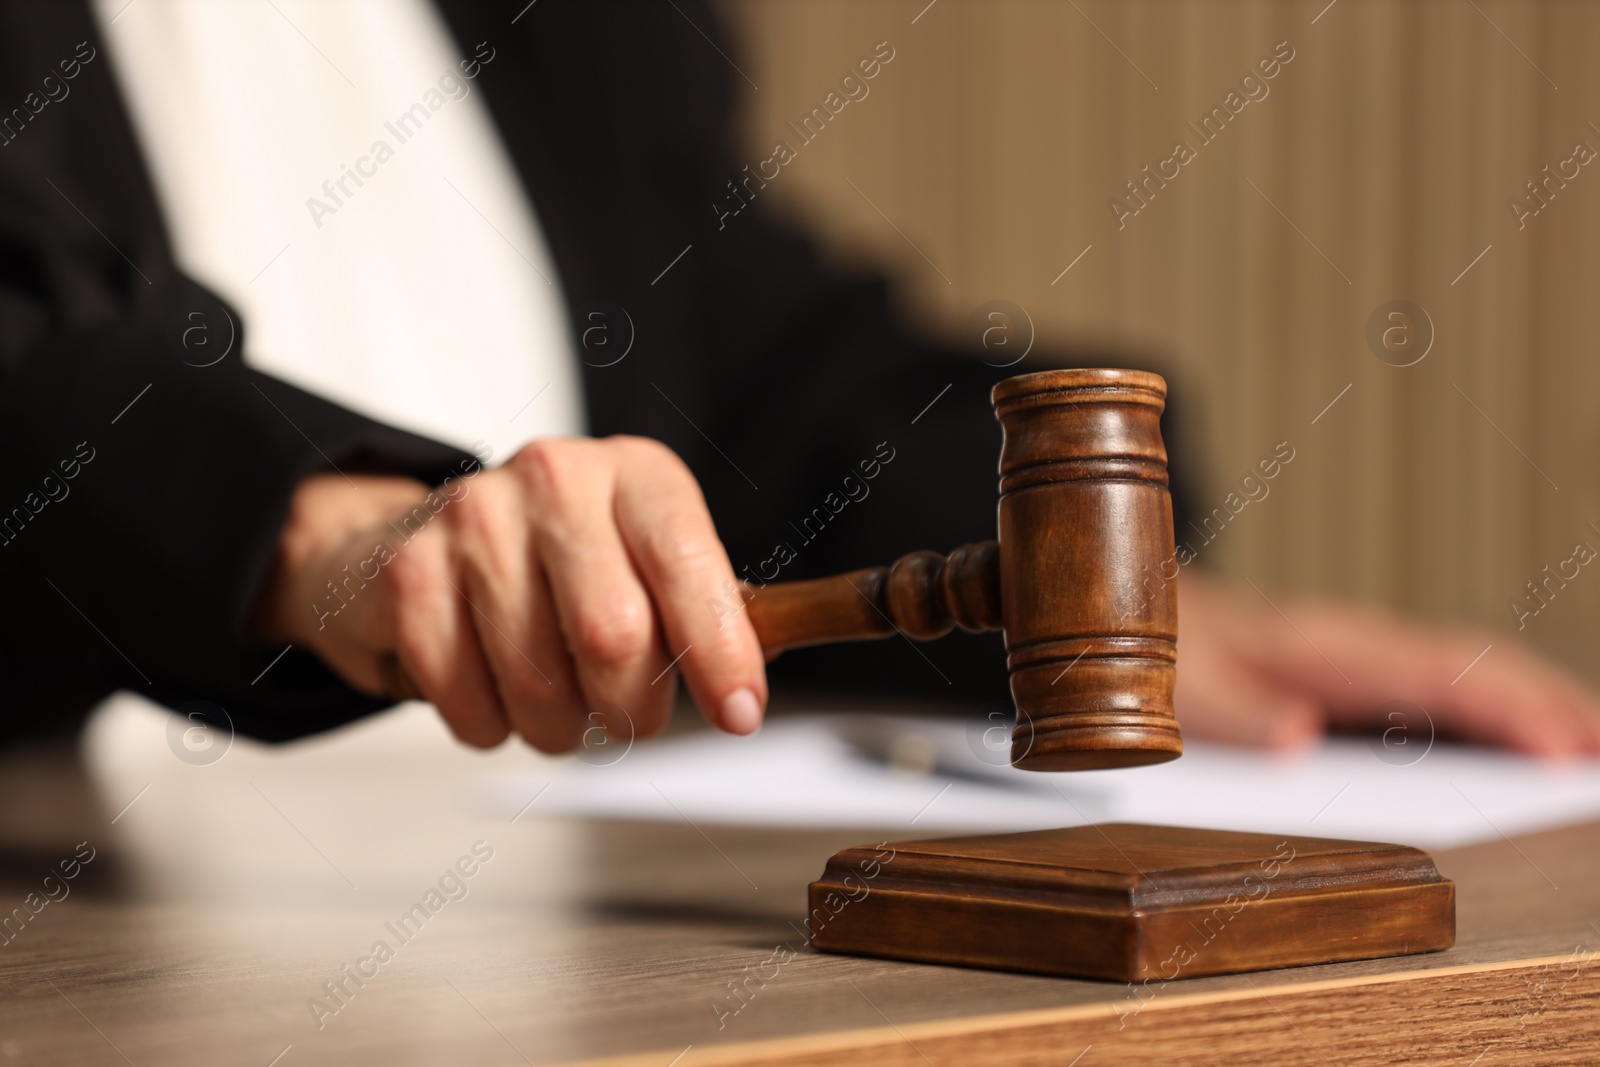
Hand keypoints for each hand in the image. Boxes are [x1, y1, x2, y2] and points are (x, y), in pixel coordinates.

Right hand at [254, 437, 767, 750]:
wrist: (420, 540)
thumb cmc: (559, 564)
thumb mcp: (647, 562)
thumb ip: (707, 615)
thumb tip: (747, 694)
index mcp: (635, 474)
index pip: (687, 564)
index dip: (719, 649)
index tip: (738, 714)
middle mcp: (556, 477)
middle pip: (613, 635)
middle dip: (630, 707)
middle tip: (627, 718)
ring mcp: (475, 517)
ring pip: (539, 681)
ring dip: (559, 727)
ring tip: (558, 705)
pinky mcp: (410, 569)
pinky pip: (466, 699)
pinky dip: (489, 726)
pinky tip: (494, 693)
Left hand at [1175, 568, 1599, 757]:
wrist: (1134, 606)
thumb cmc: (1159, 649)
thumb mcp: (1175, 682)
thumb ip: (1230, 709)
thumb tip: (1296, 743)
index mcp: (1319, 644)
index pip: (1432, 674)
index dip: (1504, 709)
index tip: (1562, 747)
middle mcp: (1354, 643)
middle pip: (1474, 668)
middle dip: (1549, 706)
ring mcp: (1361, 657)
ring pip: (1468, 675)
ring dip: (1535, 708)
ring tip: (1593, 757)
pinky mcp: (1356, 678)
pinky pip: (1441, 690)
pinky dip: (1496, 714)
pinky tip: (1522, 751)